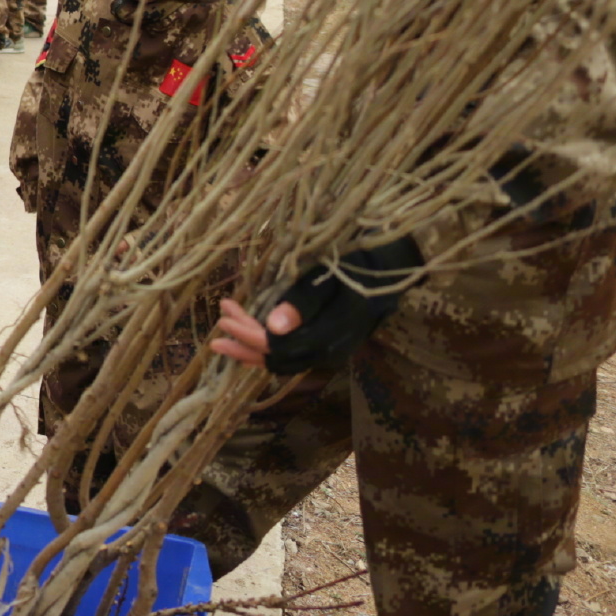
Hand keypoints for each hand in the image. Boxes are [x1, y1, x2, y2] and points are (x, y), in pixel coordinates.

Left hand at [210, 237, 420, 373]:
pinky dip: (270, 344)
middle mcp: (336, 348)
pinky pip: (296, 353)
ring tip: (229, 321)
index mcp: (338, 329)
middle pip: (282, 358)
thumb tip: (275, 327)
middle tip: (220, 322)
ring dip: (254, 344)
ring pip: (287, 359)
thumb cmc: (359, 256)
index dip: (250, 337)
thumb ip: (304, 298)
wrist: (394, 262)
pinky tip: (251, 329)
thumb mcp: (331, 269)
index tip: (224, 321)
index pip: (284, 346)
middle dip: (246, 342)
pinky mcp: (332, 344)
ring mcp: (335, 349)